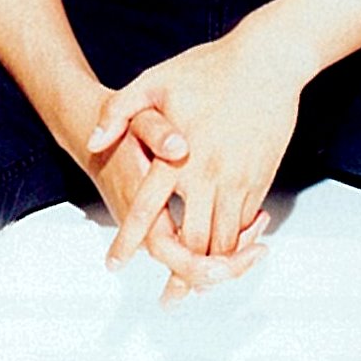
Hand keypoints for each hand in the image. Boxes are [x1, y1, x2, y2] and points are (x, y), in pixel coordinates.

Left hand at [88, 25, 304, 271]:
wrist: (267, 61)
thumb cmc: (208, 68)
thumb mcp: (154, 81)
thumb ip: (120, 113)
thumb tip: (93, 142)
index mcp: (177, 157)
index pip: (148, 210)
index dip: (129, 239)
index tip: (114, 264)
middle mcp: (207, 175)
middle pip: (192, 242)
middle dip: (179, 275)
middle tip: (168, 299)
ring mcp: (239, 179)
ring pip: (224, 241)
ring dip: (210, 267)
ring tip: (196, 286)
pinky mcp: (261, 178)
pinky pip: (247, 224)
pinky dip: (236, 243)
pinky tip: (226, 250)